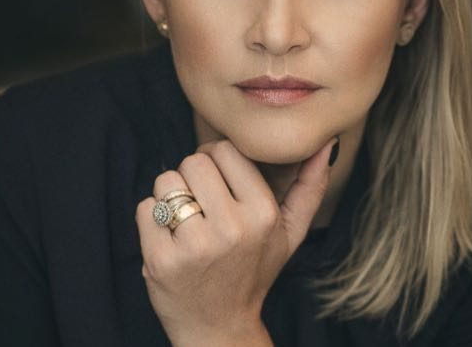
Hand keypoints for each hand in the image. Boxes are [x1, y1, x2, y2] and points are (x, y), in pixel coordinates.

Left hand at [135, 136, 338, 346]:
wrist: (220, 328)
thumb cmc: (255, 270)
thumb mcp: (291, 232)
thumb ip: (310, 186)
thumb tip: (326, 143)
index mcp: (263, 213)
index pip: (224, 149)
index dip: (217, 159)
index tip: (219, 179)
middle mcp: (231, 228)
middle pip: (193, 161)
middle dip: (193, 175)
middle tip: (202, 201)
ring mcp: (194, 245)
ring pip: (166, 180)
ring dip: (171, 195)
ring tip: (187, 219)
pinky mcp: (160, 260)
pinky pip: (145, 208)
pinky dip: (152, 218)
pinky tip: (171, 239)